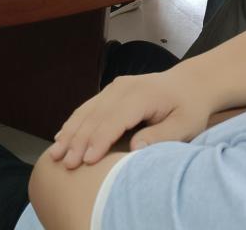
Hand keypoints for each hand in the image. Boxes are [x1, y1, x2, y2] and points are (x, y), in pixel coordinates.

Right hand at [47, 72, 212, 169]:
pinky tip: (61, 137)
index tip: (86, 161)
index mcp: (141, 95)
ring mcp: (114, 88)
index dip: (99, 141)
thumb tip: (133, 148)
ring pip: (86, 112)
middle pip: (95, 117)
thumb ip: (160, 135)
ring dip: (69, 133)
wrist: (190, 83)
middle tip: (65, 163)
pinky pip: (87, 108)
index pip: (114, 120)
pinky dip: (73, 123)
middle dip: (78, 141)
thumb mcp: (185, 124)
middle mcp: (122, 88)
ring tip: (55, 153)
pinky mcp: (110, 92)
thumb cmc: (189, 107)